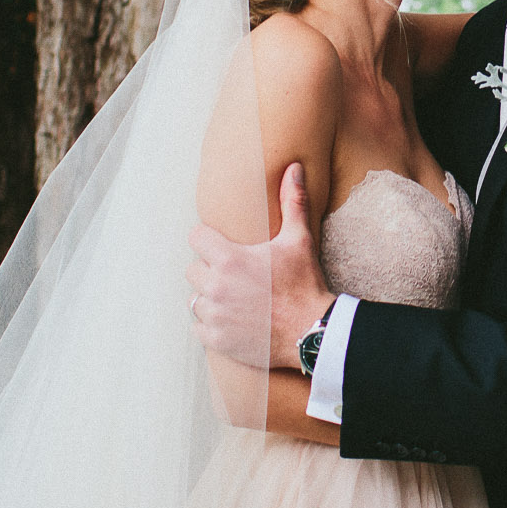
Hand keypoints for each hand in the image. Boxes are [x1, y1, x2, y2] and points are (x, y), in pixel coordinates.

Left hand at [187, 162, 334, 369]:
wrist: (313, 332)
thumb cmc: (305, 283)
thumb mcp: (299, 240)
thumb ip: (292, 202)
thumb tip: (294, 167)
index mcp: (229, 259)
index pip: (195, 238)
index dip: (209, 240)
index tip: (223, 247)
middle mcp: (215, 287)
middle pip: (193, 269)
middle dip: (210, 270)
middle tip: (236, 275)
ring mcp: (214, 316)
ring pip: (195, 299)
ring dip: (210, 298)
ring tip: (235, 298)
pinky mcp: (217, 340)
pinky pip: (199, 327)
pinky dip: (212, 325)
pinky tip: (233, 320)